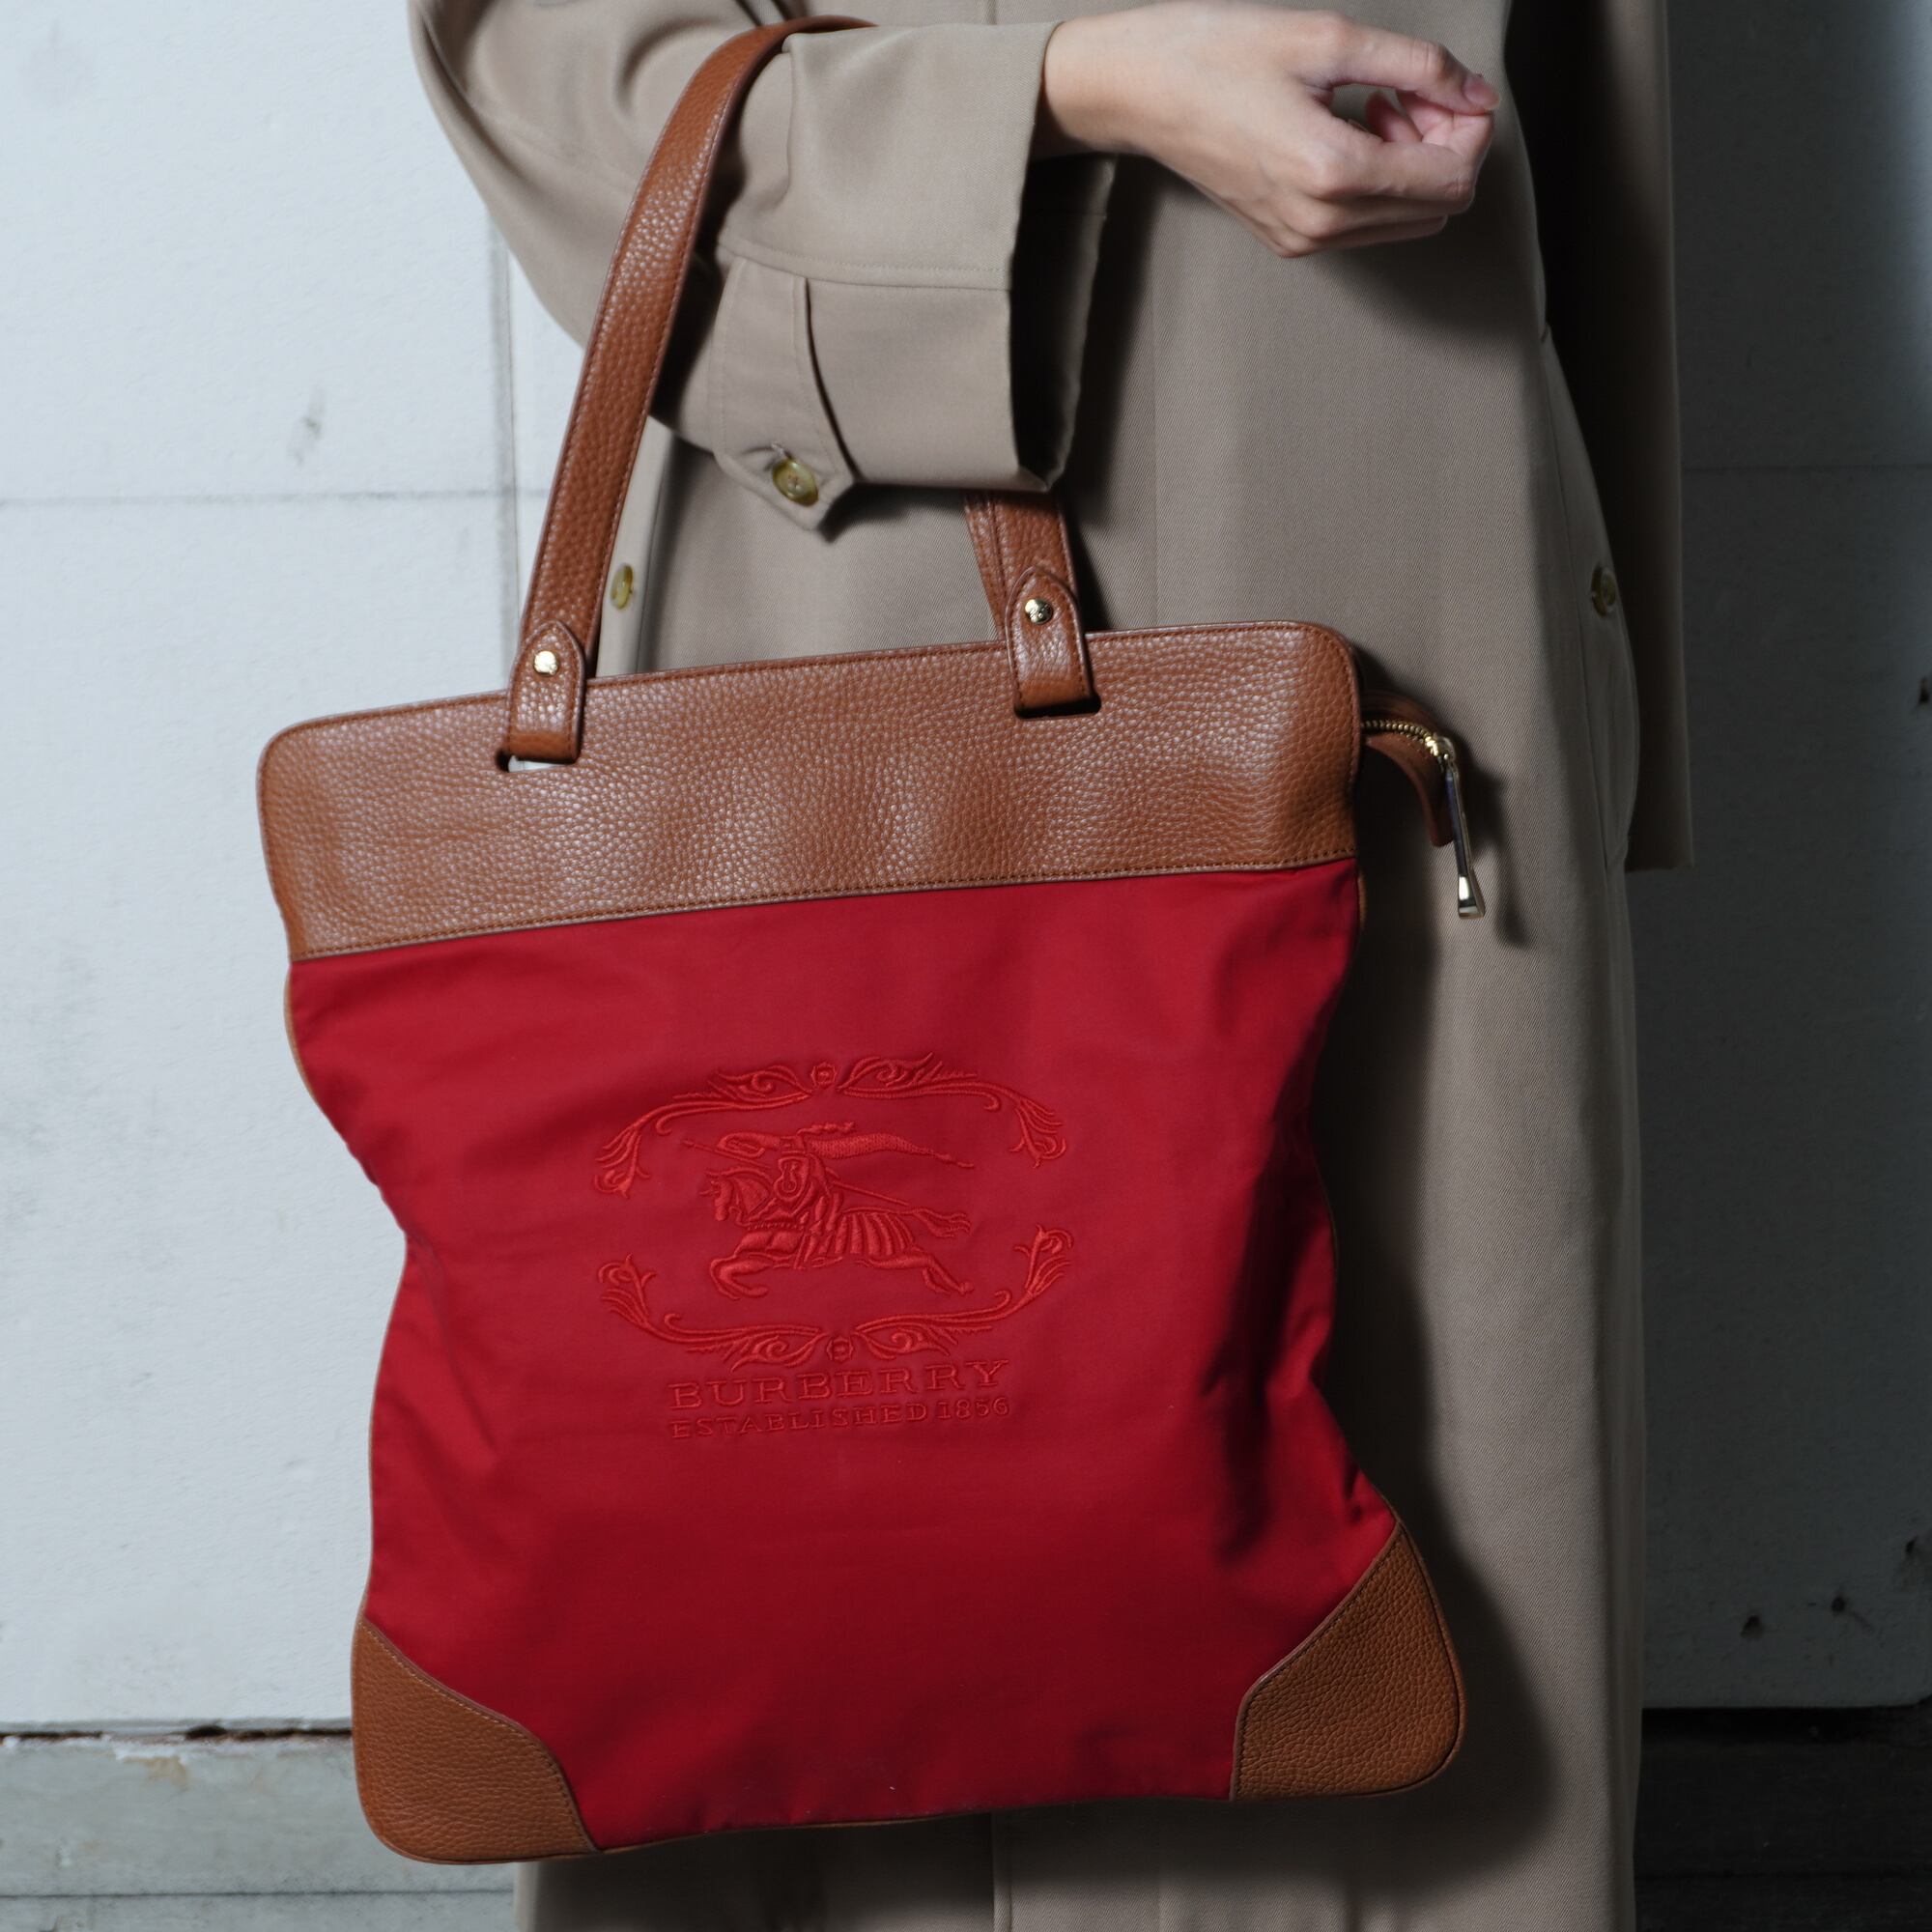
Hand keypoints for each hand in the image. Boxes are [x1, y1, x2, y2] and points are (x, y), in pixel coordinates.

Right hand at [1039, 4, 1497, 256]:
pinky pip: (1369, 227)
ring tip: (1376, 108)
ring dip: (1415, 166)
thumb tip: (1477, 94)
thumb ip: (1417, 65)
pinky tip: (1352, 134)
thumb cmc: (1218, 54)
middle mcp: (1320, 222)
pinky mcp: (1289, 241)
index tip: (1446, 87)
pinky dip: (1381, 184)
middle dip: (1446, 147)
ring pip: (1409, 222)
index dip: (1471, 129)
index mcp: (1332, 173)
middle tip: (1409, 93)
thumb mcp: (1328, 38)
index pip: (1453, 177)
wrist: (1141, 92)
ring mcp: (1303, 239)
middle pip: (1440, 207)